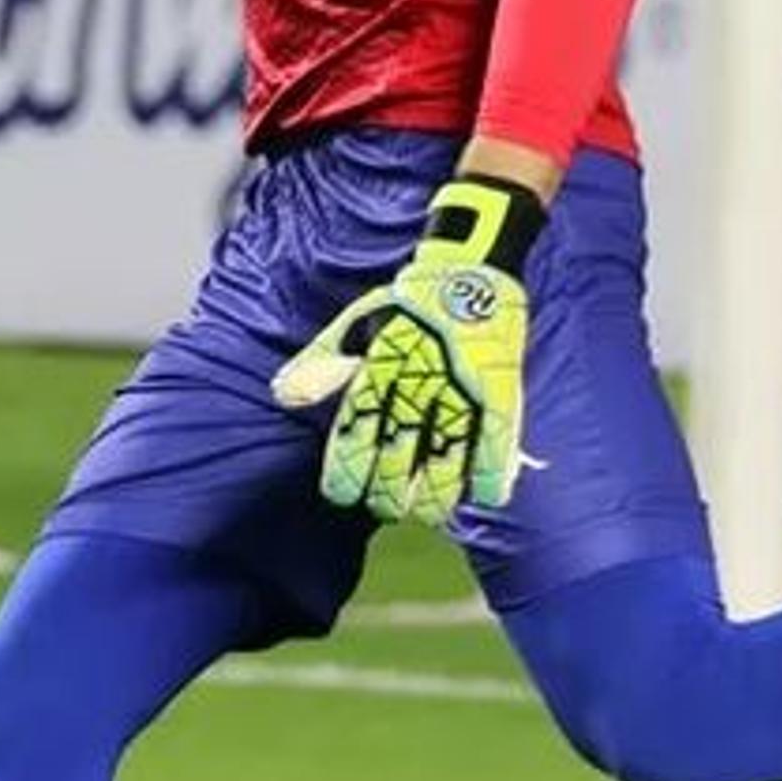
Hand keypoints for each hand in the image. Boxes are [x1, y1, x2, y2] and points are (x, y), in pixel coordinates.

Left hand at [269, 176, 542, 523]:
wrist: (468, 272)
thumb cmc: (406, 305)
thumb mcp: (353, 325)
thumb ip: (320, 363)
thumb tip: (283, 394)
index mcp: (377, 376)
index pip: (353, 446)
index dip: (346, 480)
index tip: (343, 494)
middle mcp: (415, 393)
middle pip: (396, 471)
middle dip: (386, 498)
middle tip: (385, 503)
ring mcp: (459, 399)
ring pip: (443, 475)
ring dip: (432, 501)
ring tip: (426, 508)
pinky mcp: (497, 399)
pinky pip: (494, 455)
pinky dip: (488, 483)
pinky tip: (481, 495)